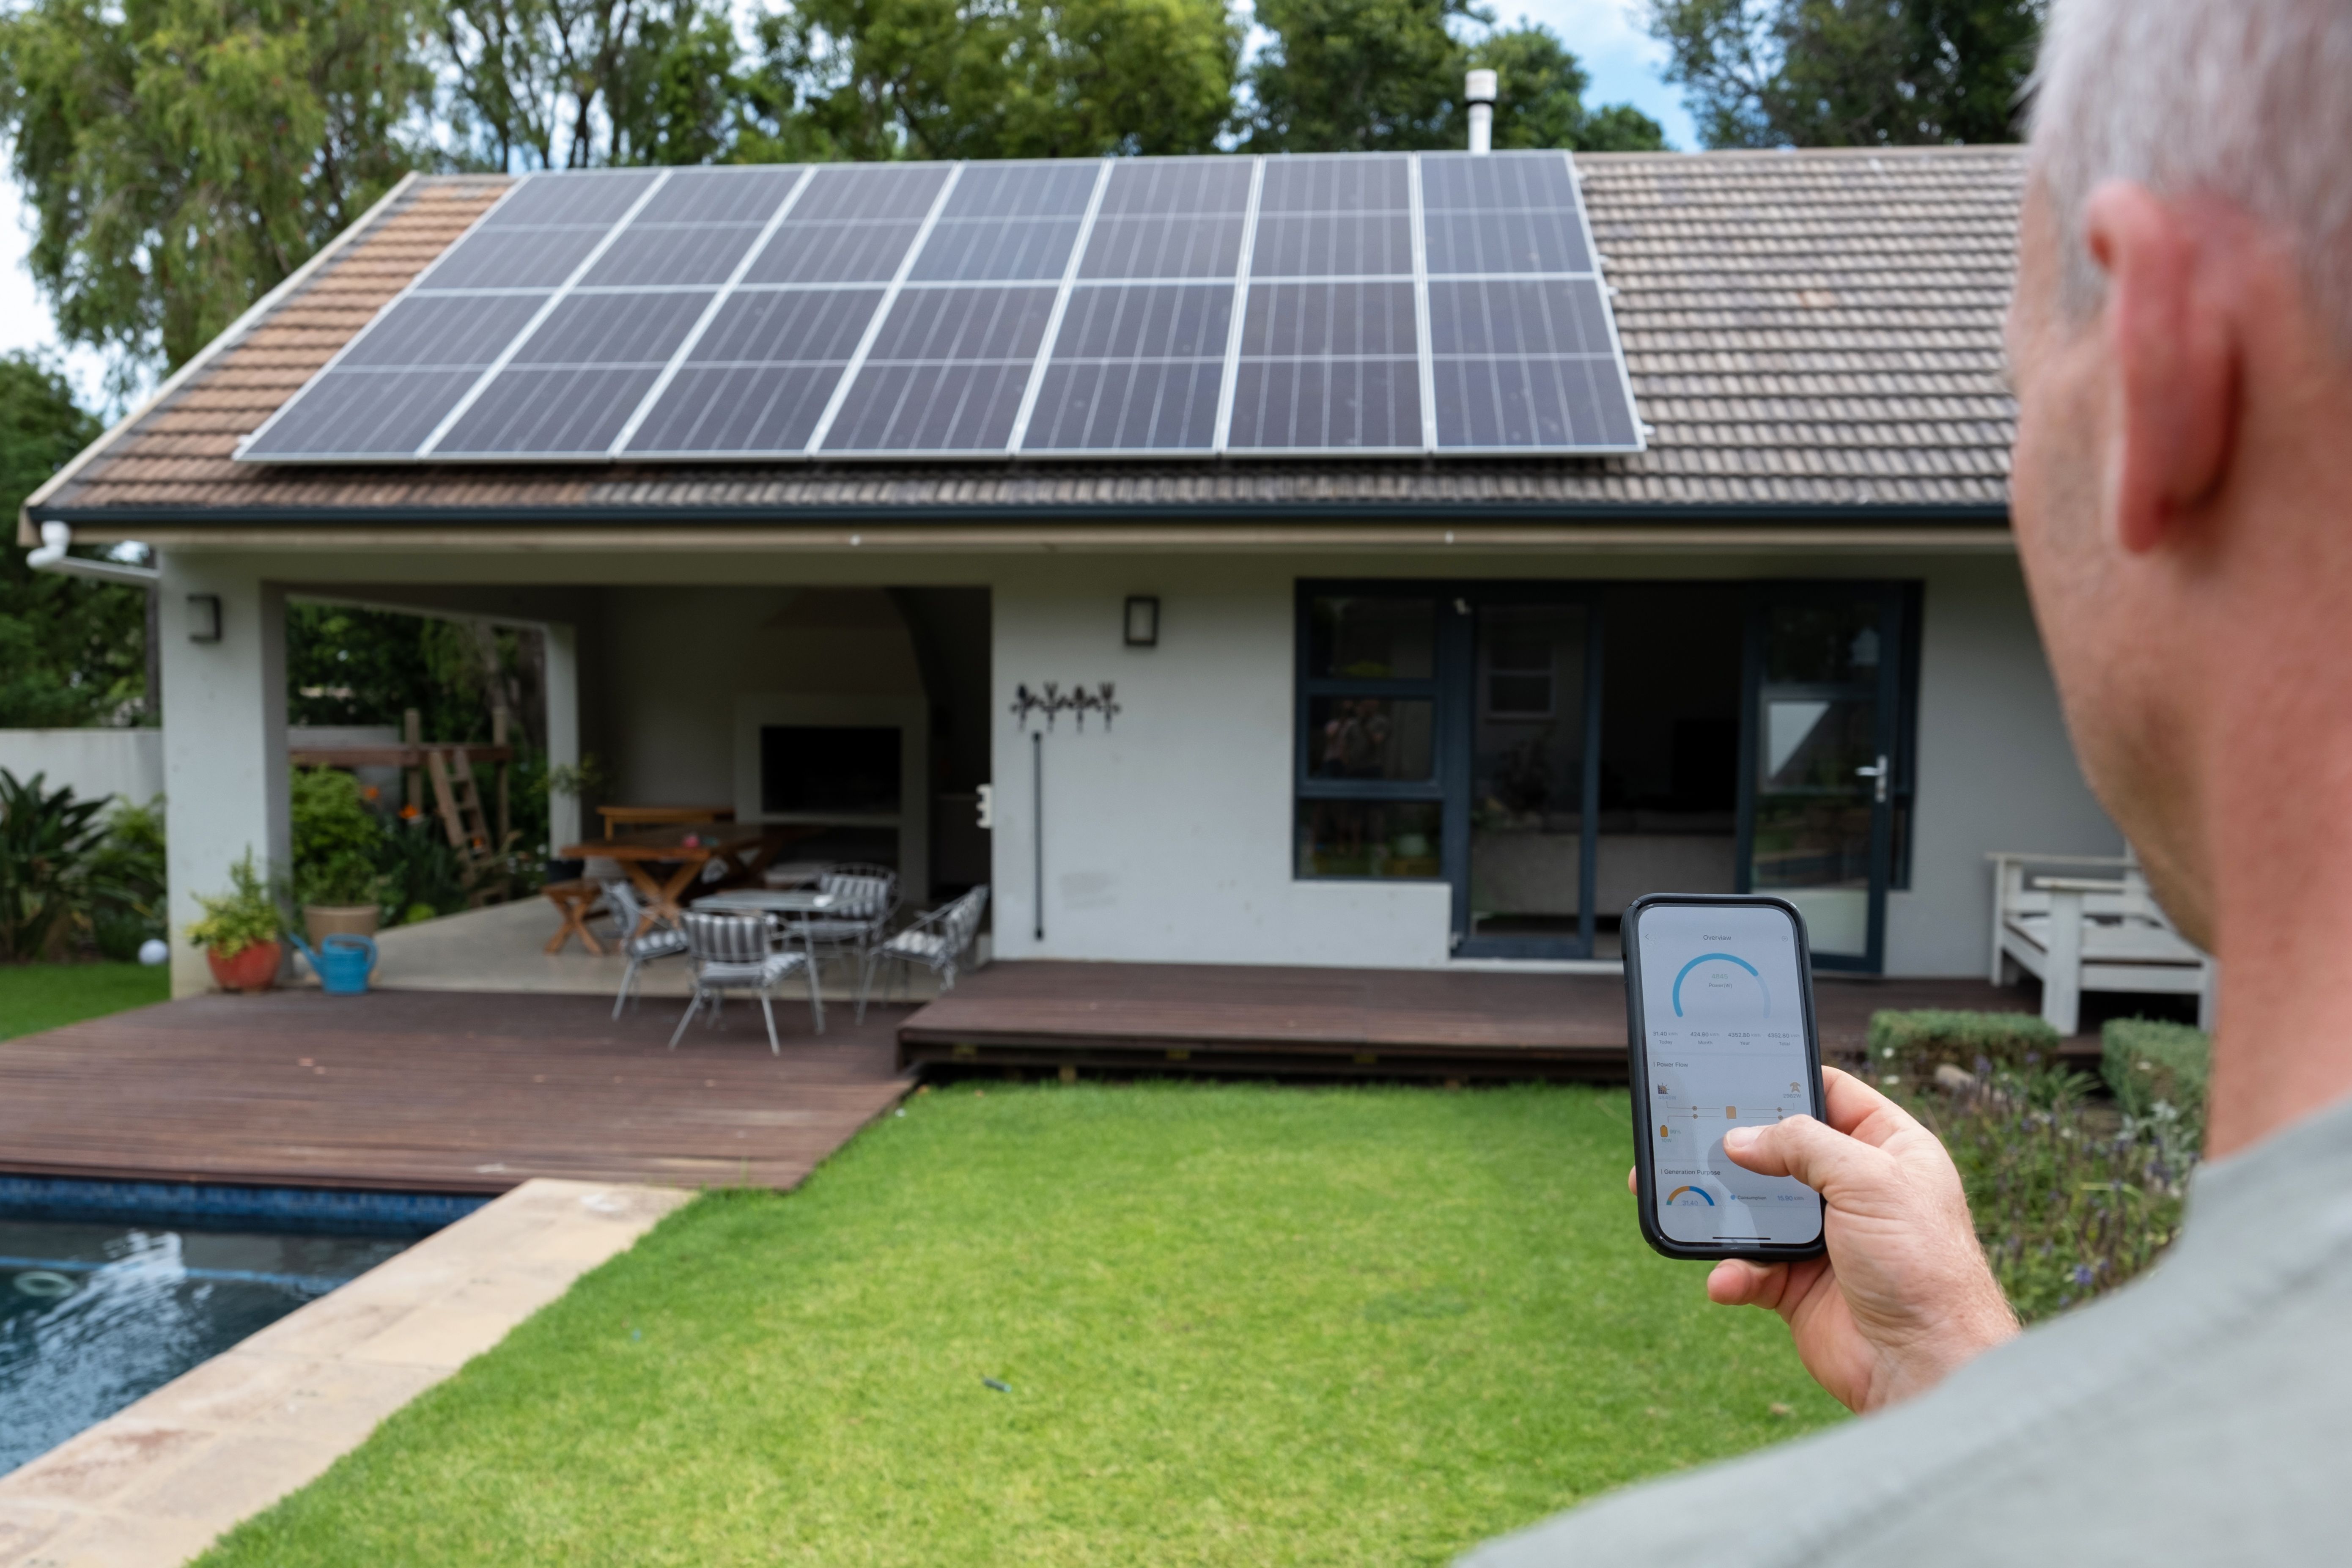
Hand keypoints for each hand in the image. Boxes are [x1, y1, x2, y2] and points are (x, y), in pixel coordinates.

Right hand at [1627, 1066, 2018, 1412]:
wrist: (1928, 1365)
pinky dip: (1733, 1272)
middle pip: (1780, 1151)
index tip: (1735, 1070)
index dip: (1787, 1079)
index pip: (1832, 1095)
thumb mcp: (1869, 1180)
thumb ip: (1801, 1145)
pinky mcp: (1798, 1286)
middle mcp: (1855, 1189)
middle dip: (1735, 1148)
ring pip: (1755, 1209)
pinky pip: (1750, 1267)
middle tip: (1687, 1133)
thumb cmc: (1921, 1265)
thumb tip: (1739, 1140)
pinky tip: (1727, 1279)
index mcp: (1888, 1149)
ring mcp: (1824, 1238)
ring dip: (1721, 1211)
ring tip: (1682, 1201)